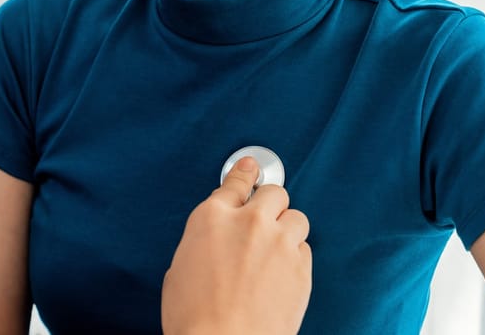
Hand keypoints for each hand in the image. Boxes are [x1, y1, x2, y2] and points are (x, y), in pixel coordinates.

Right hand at [162, 157, 311, 334]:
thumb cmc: (194, 317)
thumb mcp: (180, 268)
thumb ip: (204, 240)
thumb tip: (215, 239)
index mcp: (211, 218)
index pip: (236, 182)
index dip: (245, 174)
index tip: (252, 167)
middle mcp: (248, 223)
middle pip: (274, 193)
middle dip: (269, 204)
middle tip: (263, 218)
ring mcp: (279, 243)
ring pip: (296, 217)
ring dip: (286, 228)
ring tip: (274, 249)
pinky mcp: (301, 267)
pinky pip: (304, 248)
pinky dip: (294, 256)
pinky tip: (280, 272)